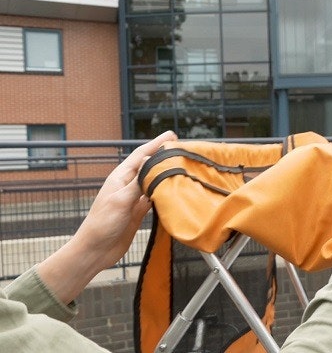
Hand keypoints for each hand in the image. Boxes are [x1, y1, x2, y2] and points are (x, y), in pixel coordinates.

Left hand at [74, 130, 177, 270]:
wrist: (95, 250)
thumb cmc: (102, 224)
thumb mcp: (120, 200)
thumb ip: (137, 181)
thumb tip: (151, 160)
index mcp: (120, 178)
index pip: (140, 155)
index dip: (155, 144)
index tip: (171, 135)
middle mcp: (127, 186)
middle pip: (148, 166)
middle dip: (163, 156)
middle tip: (181, 149)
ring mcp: (133, 199)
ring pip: (152, 182)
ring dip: (165, 174)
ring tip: (181, 167)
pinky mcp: (137, 213)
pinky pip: (154, 198)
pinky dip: (163, 193)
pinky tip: (173, 192)